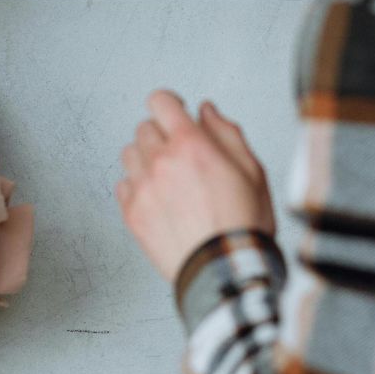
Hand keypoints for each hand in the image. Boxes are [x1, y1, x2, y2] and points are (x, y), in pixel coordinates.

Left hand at [116, 91, 274, 282]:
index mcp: (191, 144)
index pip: (160, 101)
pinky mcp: (132, 214)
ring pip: (129, 154)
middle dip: (162, 133)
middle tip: (179, 151)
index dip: (169, 102)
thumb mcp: (251, 169)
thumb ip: (226, 132)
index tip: (175, 110)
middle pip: (144, 127)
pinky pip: (122, 186)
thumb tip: (206, 111)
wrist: (225, 272)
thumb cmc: (242, 224)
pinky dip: (137, 186)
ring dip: (146, 158)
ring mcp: (143, 189)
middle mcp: (161, 162)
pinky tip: (158, 198)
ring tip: (167, 176)